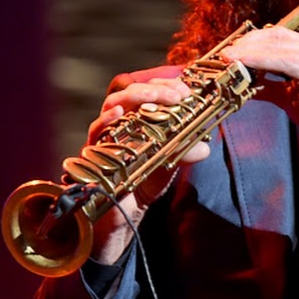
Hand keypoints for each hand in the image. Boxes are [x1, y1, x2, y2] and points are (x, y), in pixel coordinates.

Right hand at [88, 70, 210, 261]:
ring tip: (153, 97)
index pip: (150, 91)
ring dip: (134, 97)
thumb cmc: (144, 181)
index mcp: (139, 119)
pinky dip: (105, 121)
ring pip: (112, 105)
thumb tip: (204, 147)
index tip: (186, 90)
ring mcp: (106, 135)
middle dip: (153, 87)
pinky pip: (95, 133)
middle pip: (130, 92)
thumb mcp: (170, 165)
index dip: (166, 85)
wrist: (123, 213)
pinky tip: (117, 116)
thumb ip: (185, 152)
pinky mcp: (94, 152)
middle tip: (176, 94)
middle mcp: (120, 122)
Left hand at [221, 27, 298, 200]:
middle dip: (246, 43)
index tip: (230, 50)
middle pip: (275, 35)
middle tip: (223, 54)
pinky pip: (283, 61)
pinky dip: (260, 61)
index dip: (252, 41)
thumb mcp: (290, 97)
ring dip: (248, 51)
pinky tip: (243, 65)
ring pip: (276, 46)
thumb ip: (270, 86)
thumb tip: (245, 83)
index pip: (278, 36)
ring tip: (227, 59)